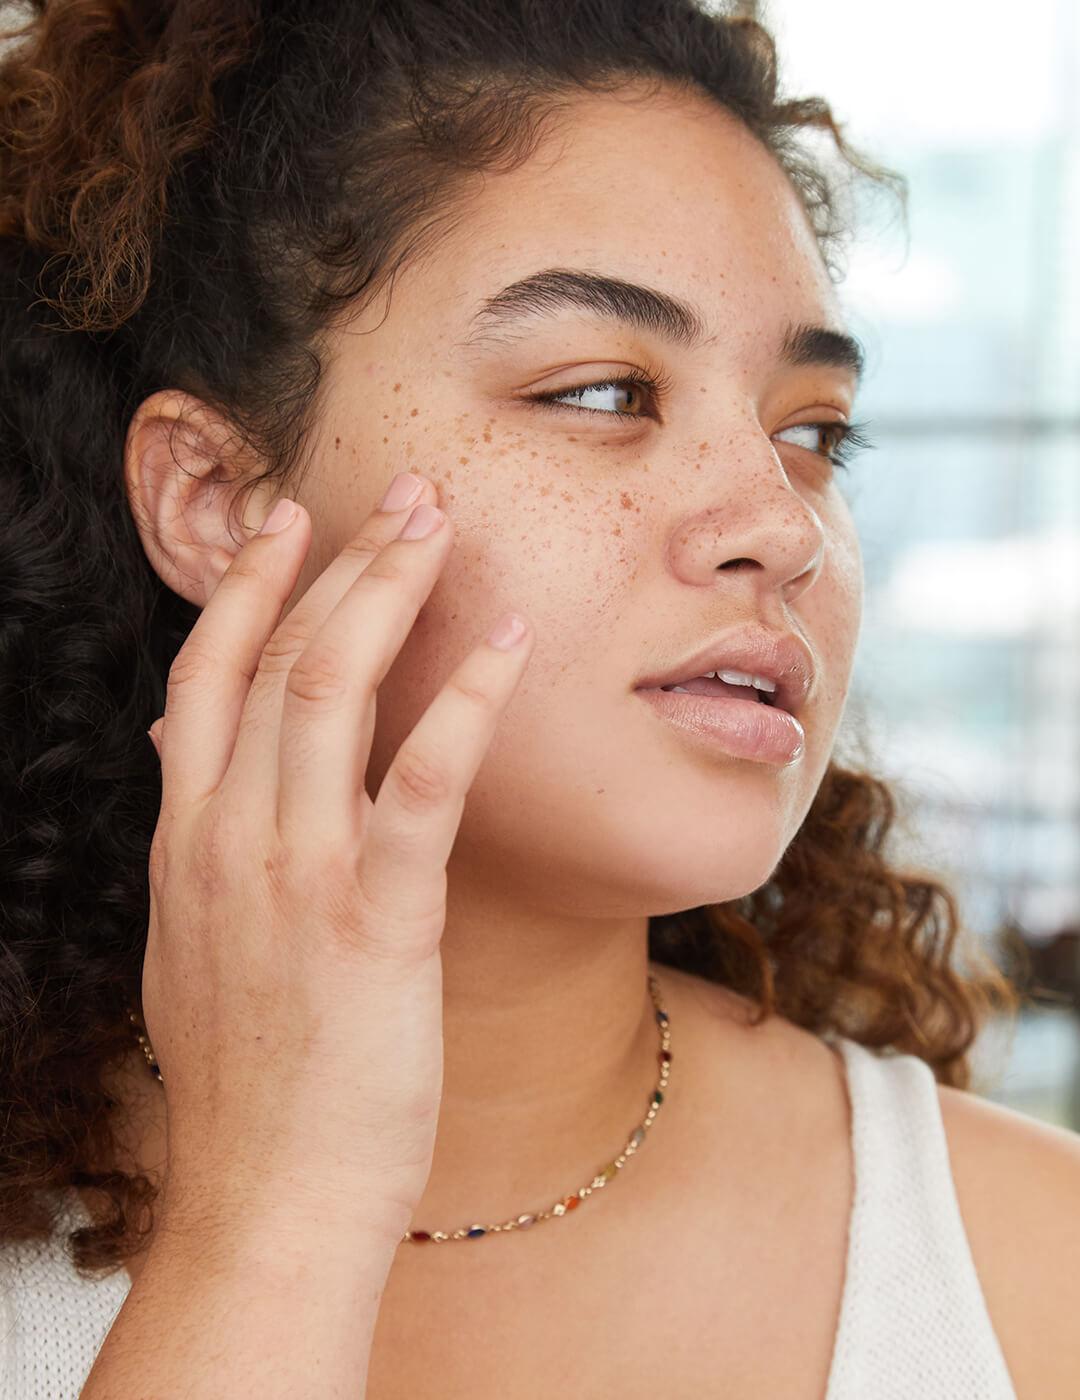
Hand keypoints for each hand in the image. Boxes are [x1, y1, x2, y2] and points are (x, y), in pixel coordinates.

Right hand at [140, 475, 532, 1245]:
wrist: (267, 1198)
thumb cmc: (250, 1081)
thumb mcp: (192, 947)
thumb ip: (193, 842)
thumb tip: (183, 750)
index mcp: (185, 841)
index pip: (206, 674)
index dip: (247, 586)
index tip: (288, 519)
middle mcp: (228, 837)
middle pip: (276, 656)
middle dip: (340, 561)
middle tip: (402, 494)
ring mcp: (296, 872)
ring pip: (332, 688)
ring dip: (390, 591)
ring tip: (441, 523)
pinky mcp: (376, 917)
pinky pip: (421, 782)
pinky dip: (466, 700)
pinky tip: (510, 644)